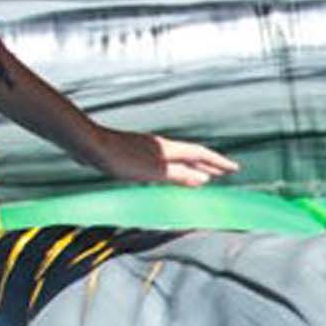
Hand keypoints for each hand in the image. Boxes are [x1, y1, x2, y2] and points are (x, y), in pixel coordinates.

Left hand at [91, 127, 238, 186]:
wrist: (91, 146)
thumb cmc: (121, 159)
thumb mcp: (154, 172)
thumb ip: (179, 176)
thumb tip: (203, 180)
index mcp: (169, 150)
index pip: (200, 155)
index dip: (218, 163)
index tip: (234, 169)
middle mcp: (162, 147)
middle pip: (191, 155)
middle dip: (209, 165)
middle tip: (224, 172)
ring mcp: (148, 149)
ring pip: (177, 158)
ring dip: (191, 166)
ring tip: (200, 175)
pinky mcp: (135, 153)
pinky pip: (164, 161)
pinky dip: (174, 168)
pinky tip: (167, 174)